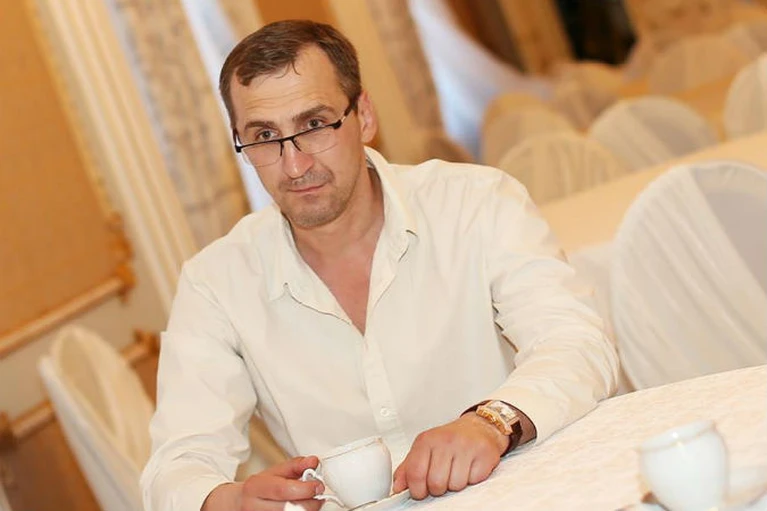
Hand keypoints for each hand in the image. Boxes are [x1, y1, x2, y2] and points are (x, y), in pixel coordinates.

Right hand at [202, 456, 324, 510]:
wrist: (237, 504)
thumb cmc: (258, 489)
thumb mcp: (274, 472)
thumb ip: (296, 466)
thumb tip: (313, 461)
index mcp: (255, 487)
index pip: (283, 489)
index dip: (305, 488)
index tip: (318, 485)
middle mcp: (253, 507)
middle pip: (288, 509)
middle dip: (310, 503)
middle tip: (318, 496)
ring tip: (309, 503)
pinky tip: (300, 510)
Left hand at [392, 413, 508, 499]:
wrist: (478, 428)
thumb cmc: (449, 440)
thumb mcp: (424, 449)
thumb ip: (408, 468)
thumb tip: (397, 487)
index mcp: (426, 440)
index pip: (415, 473)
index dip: (417, 490)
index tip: (421, 491)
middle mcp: (445, 441)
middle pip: (436, 483)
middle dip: (438, 489)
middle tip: (442, 480)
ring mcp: (465, 447)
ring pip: (455, 485)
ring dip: (455, 485)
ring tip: (456, 471)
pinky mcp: (484, 454)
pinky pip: (473, 481)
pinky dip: (471, 480)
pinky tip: (469, 468)